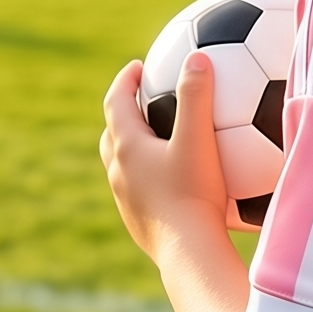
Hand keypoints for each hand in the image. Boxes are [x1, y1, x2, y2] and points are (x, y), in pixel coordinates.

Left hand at [101, 56, 227, 260]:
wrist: (188, 253)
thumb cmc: (194, 194)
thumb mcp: (199, 139)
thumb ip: (198, 96)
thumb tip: (197, 58)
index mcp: (127, 148)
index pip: (116, 102)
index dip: (125, 80)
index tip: (138, 67)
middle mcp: (119, 173)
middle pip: (113, 134)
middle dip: (125, 113)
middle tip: (142, 101)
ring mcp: (127, 200)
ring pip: (122, 165)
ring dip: (134, 147)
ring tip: (156, 141)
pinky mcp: (138, 222)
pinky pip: (140, 190)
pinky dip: (149, 176)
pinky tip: (176, 182)